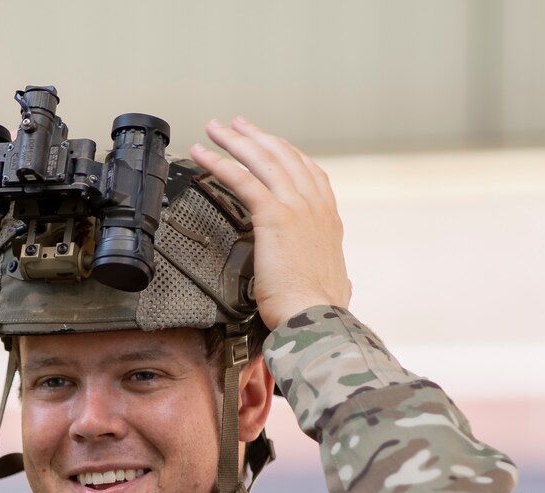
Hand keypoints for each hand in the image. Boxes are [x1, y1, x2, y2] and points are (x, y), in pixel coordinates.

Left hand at [189, 118, 351, 324]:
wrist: (316, 316)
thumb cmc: (319, 308)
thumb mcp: (336, 284)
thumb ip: (336, 275)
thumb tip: (342, 284)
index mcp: (328, 220)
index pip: (309, 172)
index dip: (286, 151)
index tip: (269, 142)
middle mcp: (315, 206)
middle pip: (283, 156)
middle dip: (257, 136)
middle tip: (236, 124)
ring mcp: (296, 207)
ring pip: (262, 161)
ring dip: (235, 141)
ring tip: (214, 129)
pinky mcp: (274, 216)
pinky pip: (242, 180)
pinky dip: (219, 163)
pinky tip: (202, 155)